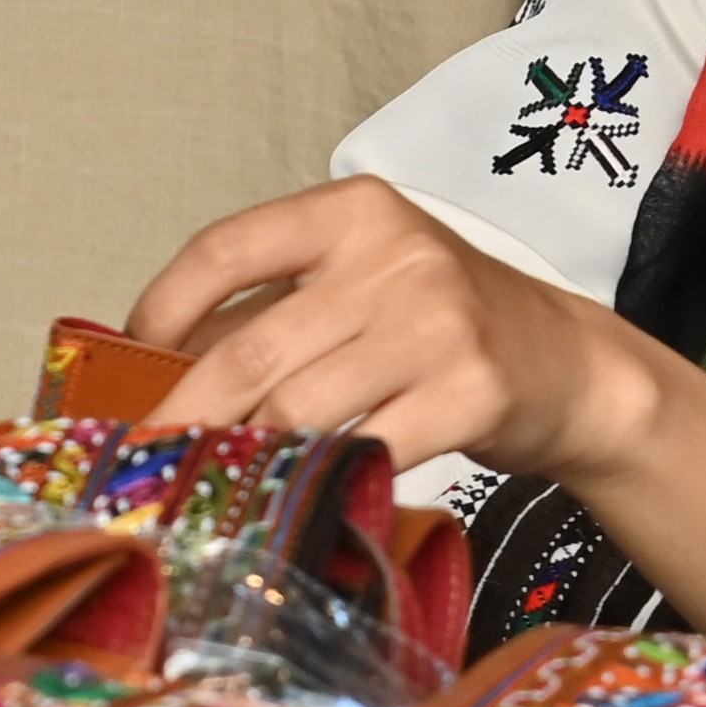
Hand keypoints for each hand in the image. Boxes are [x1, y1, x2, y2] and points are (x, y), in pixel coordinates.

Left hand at [121, 178, 673, 479]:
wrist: (572, 367)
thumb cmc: (445, 328)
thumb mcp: (362, 284)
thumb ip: (274, 307)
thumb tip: (156, 363)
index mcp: (353, 213)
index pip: (224, 249)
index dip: (162, 310)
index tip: (133, 360)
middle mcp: (394, 256)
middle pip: (249, 348)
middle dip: (185, 413)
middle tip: (144, 459)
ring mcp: (436, 323)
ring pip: (297, 408)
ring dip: (244, 455)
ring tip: (211, 482)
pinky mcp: (470, 391)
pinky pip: (363, 448)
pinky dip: (319, 476)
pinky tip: (295, 493)